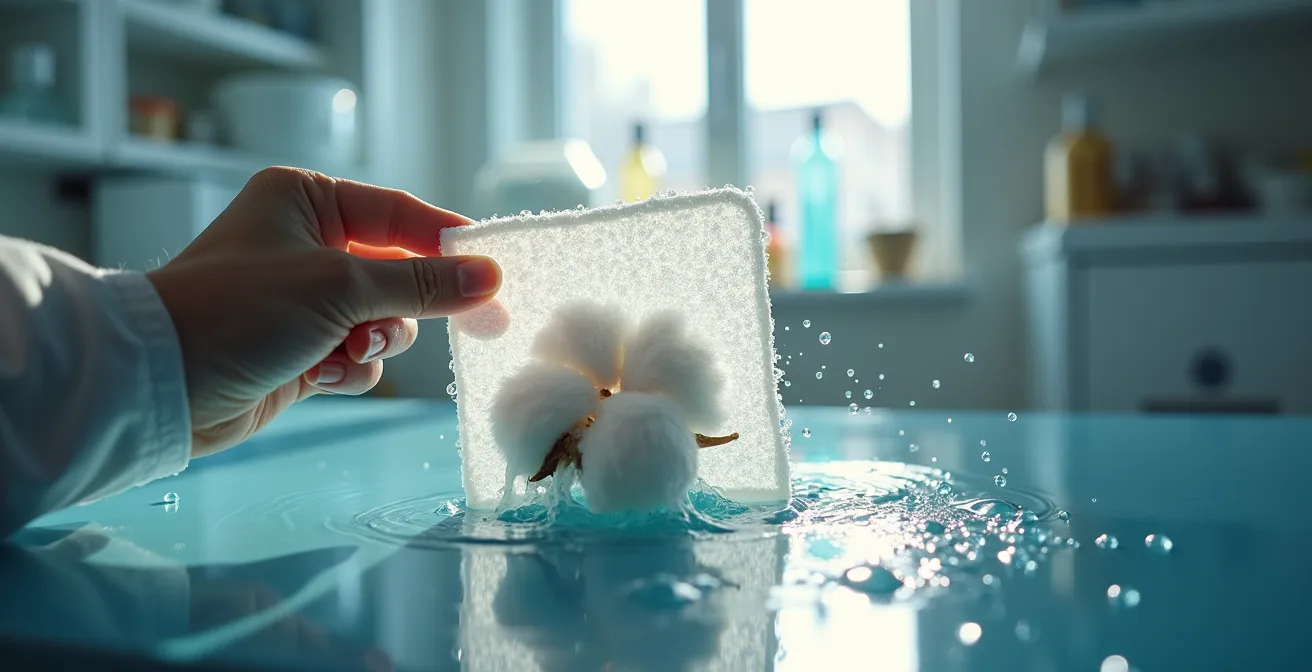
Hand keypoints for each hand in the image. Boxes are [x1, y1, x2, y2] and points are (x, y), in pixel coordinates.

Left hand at [147, 167, 500, 457]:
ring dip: (375, 340)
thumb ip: (422, 283)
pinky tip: (319, 375)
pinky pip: (356, 354)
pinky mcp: (299, 348)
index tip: (497, 270)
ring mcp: (302, 299)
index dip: (451, 242)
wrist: (163, 384)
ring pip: (383, 320)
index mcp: (307, 200)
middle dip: (413, 304)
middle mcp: (305, 242)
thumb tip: (490, 277)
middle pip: (398, 271)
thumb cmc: (241, 310)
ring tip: (343, 350)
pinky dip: (348, 368)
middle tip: (483, 325)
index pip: (400, 214)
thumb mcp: (341, 286)